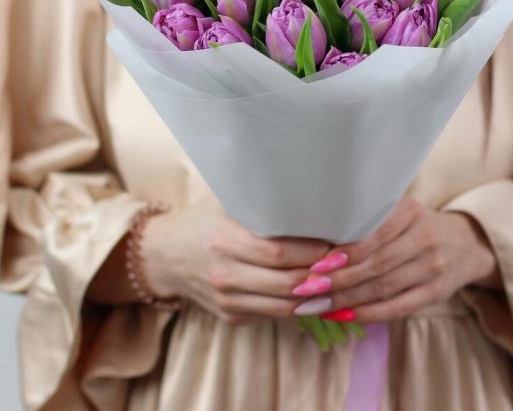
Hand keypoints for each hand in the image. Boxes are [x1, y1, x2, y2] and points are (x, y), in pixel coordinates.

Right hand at [142, 197, 329, 324]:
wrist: (166, 255)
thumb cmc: (205, 220)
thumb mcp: (226, 203)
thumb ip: (261, 203)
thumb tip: (310, 196)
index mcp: (224, 239)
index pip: (279, 252)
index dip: (311, 251)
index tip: (336, 241)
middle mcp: (225, 273)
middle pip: (286, 282)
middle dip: (321, 275)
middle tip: (346, 263)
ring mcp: (227, 300)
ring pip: (284, 305)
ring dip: (317, 296)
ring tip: (339, 280)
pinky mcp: (230, 316)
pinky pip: (273, 315)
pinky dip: (298, 306)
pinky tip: (317, 294)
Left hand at [301, 196, 498, 322]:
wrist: (466, 243)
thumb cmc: (416, 225)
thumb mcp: (399, 211)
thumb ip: (369, 220)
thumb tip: (319, 239)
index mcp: (410, 211)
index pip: (373, 234)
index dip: (344, 252)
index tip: (315, 265)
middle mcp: (424, 237)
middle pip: (376, 264)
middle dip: (338, 280)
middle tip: (308, 289)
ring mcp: (433, 266)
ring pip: (384, 287)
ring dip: (347, 300)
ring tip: (317, 305)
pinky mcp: (436, 291)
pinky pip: (399, 306)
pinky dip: (369, 313)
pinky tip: (344, 316)